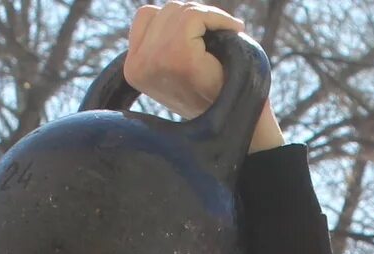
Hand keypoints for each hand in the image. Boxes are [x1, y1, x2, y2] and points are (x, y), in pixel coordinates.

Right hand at [122, 4, 282, 147]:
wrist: (240, 123)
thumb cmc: (216, 94)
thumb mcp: (178, 68)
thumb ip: (164, 43)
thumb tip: (168, 10)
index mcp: (133, 69)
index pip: (146, 17)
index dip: (177, 18)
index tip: (202, 32)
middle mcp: (137, 65)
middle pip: (163, 10)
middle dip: (194, 16)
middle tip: (220, 30)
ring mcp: (156, 60)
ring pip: (179, 11)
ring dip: (208, 16)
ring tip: (227, 31)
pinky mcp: (179, 56)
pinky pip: (194, 16)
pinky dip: (218, 18)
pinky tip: (235, 30)